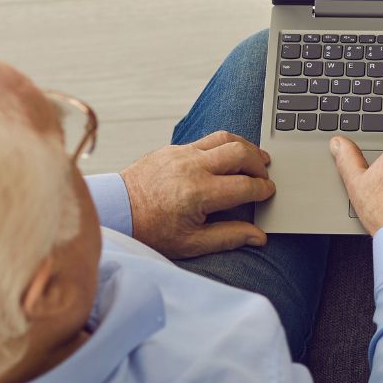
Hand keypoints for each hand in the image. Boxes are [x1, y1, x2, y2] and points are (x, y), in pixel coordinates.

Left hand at [120, 131, 274, 257]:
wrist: (114, 211)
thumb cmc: (149, 230)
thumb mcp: (190, 244)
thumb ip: (229, 237)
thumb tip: (258, 237)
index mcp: (199, 193)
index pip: (245, 185)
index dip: (263, 189)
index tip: (269, 192)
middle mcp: (192, 167)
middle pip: (240, 152)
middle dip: (259, 163)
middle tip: (265, 175)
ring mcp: (181, 153)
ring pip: (225, 138)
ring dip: (245, 146)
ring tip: (256, 157)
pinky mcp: (172, 148)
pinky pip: (207, 139)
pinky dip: (224, 145)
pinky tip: (229, 156)